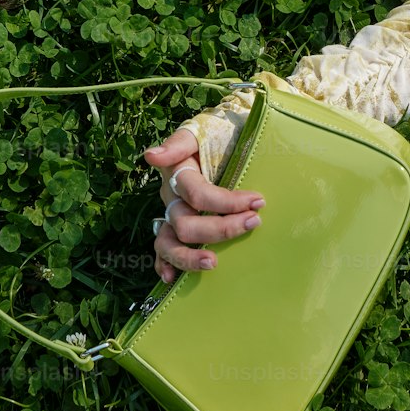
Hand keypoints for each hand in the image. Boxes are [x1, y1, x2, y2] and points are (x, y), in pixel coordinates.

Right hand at [143, 129, 264, 283]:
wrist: (224, 134)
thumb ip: (178, 142)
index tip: (258, 201)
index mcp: (178, 173)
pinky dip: (165, 266)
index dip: (227, 202)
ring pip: (169, 244)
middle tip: (253, 223)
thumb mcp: (201, 130)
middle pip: (186, 224)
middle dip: (221, 228)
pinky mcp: (175, 228)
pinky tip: (172, 280)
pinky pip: (162, 251)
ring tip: (213, 263)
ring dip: (189, 257)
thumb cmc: (217, 133)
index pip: (198, 195)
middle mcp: (172, 198)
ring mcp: (171, 216)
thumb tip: (151, 156)